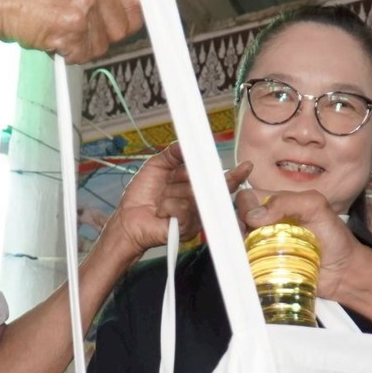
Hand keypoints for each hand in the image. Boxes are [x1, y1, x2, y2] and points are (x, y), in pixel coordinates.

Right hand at [0, 0, 142, 61]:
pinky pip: (83, 55)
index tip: (120, 26)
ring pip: (103, 45)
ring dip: (80, 45)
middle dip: (100, 35)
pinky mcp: (73, 25)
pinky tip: (50, 36)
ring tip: (56, 27)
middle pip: (123, 27)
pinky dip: (67, 53)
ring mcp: (85, 0)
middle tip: (74, 26)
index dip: (126, 18)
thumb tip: (128, 10)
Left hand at [98, 146, 249, 264]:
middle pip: (211, 187)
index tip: (245, 167)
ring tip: (160, 200)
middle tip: (187, 178)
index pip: (216, 178)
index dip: (232, 174)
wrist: (127, 219)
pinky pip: (184, 209)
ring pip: (195, 196)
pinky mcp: (188, 229)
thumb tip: (186, 143)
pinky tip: (160, 211)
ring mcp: (195, 216)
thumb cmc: (141, 197)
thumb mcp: (156, 167)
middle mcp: (198, 201)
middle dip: (197, 179)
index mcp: (194, 185)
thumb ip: (173, 154)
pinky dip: (168, 206)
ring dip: (172, 193)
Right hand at [233, 186, 359, 298]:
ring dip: (238, 247)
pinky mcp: (263, 268)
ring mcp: (262, 247)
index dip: (243, 204)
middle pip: (235, 220)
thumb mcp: (316, 206)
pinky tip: (249, 265)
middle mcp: (264, 225)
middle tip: (248, 236)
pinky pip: (244, 265)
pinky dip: (242, 265)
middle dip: (235, 227)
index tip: (250, 217)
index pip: (246, 198)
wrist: (343, 270)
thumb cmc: (333, 235)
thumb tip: (253, 216)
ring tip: (251, 251)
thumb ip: (287, 202)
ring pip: (236, 243)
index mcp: (274, 205)